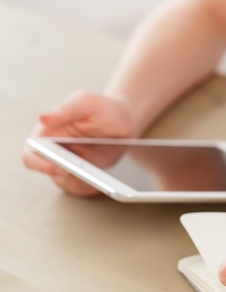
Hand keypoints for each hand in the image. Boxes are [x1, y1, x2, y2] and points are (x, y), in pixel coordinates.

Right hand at [22, 91, 136, 195]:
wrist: (126, 121)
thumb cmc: (103, 108)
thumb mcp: (87, 102)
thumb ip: (67, 109)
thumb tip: (43, 118)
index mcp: (49, 133)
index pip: (32, 154)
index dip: (41, 165)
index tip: (61, 168)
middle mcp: (55, 151)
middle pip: (49, 174)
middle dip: (65, 178)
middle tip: (85, 175)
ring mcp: (69, 165)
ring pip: (66, 184)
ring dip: (81, 184)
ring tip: (99, 179)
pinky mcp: (84, 175)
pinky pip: (82, 189)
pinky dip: (91, 188)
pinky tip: (104, 181)